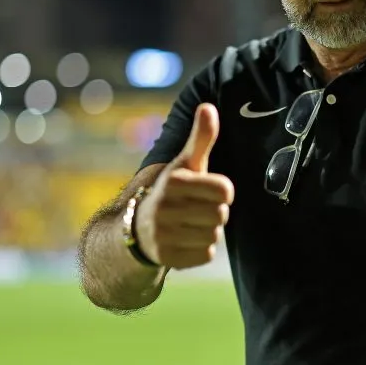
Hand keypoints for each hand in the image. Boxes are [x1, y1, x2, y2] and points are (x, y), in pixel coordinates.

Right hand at [134, 103, 235, 267]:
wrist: (140, 227)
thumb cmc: (174, 190)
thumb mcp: (186, 163)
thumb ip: (201, 137)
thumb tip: (208, 106)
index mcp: (173, 181)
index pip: (225, 190)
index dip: (221, 191)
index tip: (207, 190)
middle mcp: (164, 207)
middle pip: (222, 215)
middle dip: (215, 212)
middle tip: (196, 208)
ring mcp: (163, 235)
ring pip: (214, 236)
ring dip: (208, 231)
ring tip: (189, 223)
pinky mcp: (166, 258)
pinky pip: (205, 255)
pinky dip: (200, 249)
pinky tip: (185, 240)